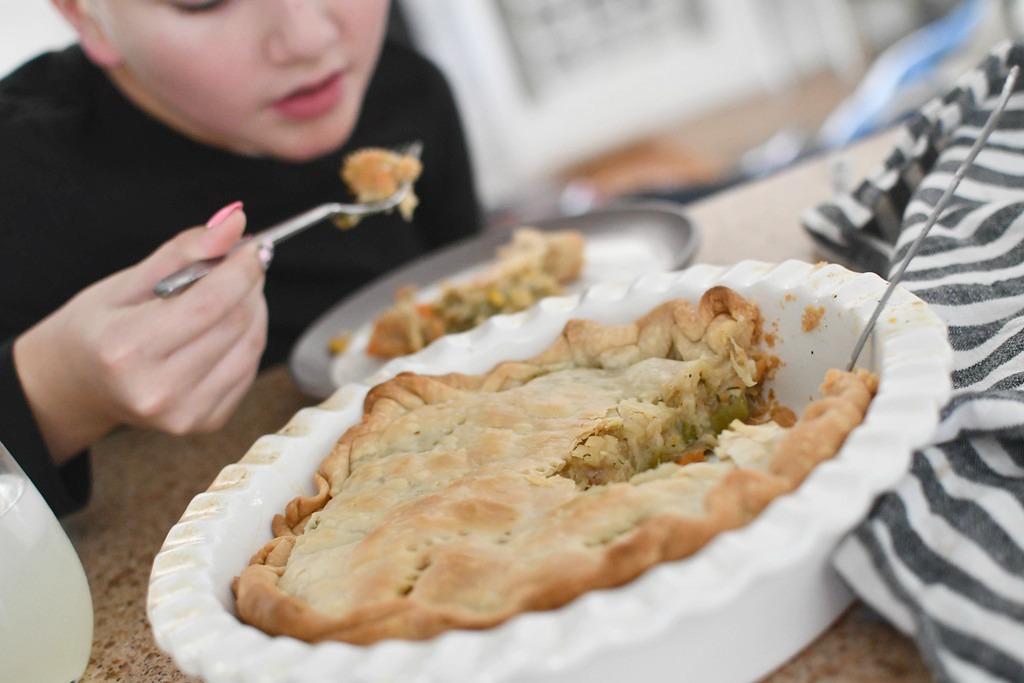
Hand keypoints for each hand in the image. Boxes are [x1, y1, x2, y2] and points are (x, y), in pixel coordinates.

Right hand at [13, 207, 269, 462]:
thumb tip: (235, 221)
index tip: (254, 246)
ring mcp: (184, 414)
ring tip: (234, 292)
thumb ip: (184, 250)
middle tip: (243, 263)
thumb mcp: (127, 281)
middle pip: (235, 324)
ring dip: (254, 310)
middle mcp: (157, 390)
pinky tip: (226, 327)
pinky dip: (248, 340)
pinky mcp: (205, 423)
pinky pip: (249, 370)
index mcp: (127, 349)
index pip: (209, 303)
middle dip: (249, 285)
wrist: (78, 385)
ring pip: (250, 346)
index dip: (242, 269)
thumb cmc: (98, 328)